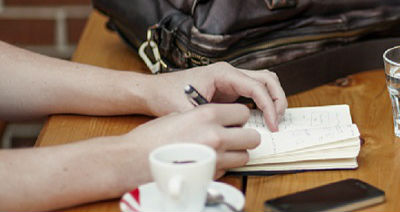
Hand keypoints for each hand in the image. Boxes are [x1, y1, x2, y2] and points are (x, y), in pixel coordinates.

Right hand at [122, 104, 259, 178]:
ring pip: (245, 156)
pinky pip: (229, 169)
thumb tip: (222, 120)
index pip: (244, 113)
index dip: (239, 117)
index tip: (234, 120)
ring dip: (237, 153)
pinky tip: (208, 161)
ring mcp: (215, 157)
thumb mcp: (180, 114)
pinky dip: (223, 166)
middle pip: (253, 137)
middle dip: (245, 137)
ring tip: (221, 150)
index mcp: (208, 115)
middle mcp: (216, 135)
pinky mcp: (210, 175)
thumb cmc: (152, 137)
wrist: (134, 159)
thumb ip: (205, 116)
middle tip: (235, 136)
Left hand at [144, 62, 286, 130]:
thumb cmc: (167, 95)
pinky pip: (255, 91)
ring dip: (274, 99)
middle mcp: (230, 72)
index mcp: (223, 73)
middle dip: (278, 100)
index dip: (269, 106)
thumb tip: (229, 135)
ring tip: (274, 119)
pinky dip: (264, 102)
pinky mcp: (230, 88)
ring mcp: (232, 79)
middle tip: (278, 121)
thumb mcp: (187, 111)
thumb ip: (209, 121)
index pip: (257, 86)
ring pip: (265, 82)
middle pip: (268, 79)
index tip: (272, 124)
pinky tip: (262, 119)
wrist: (154, 90)